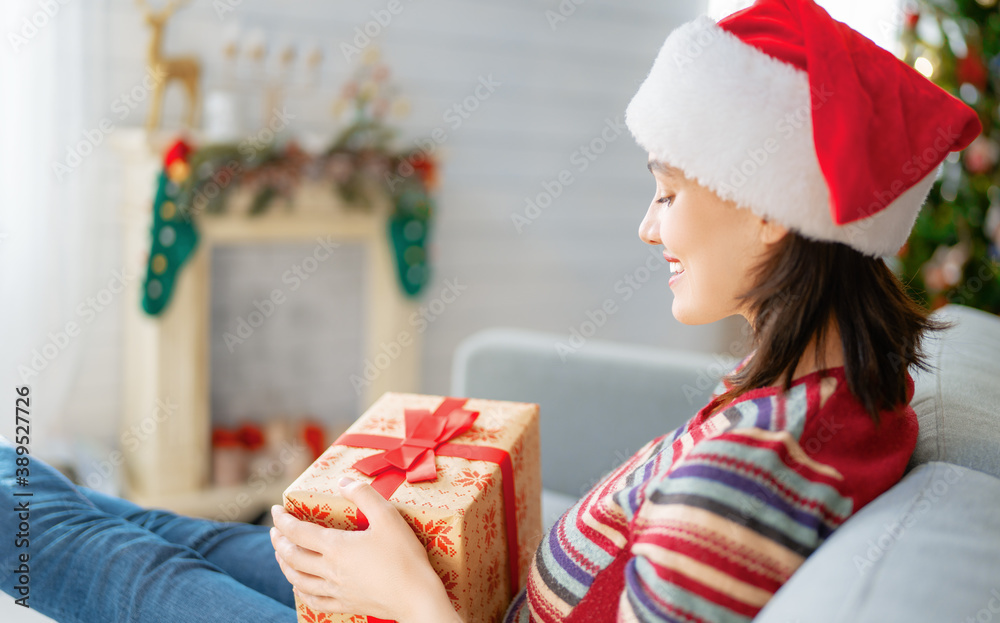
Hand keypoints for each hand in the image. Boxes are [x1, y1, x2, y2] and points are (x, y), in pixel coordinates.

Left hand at [270, 477, 460, 622]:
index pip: (298, 532)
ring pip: (298, 580)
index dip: (283, 521)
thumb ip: (364, 495)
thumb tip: (343, 482)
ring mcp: (336, 590)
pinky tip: (300, 587)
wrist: (416, 597)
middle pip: (293, 556)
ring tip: (281, 555)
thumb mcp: (388, 517)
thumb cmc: (404, 556)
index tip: (276, 511)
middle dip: (279, 542)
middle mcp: (330, 570)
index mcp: (336, 547)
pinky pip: (314, 601)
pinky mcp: (346, 604)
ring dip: (284, 565)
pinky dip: (301, 592)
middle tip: (275, 530)